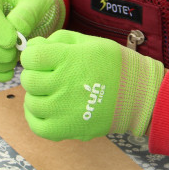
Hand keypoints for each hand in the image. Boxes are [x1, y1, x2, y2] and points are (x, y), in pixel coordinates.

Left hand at [20, 30, 164, 140]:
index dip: (32, 54)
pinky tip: (44, 107)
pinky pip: (37, 126)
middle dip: (34, 72)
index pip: (32, 56)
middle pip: (29, 79)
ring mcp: (65, 109)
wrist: (139, 94)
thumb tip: (32, 46)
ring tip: (49, 90)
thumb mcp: (89, 42)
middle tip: (46, 73)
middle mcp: (65, 84)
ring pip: (31, 102)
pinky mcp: (68, 129)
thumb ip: (59, 40)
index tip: (39, 56)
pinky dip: (35, 116)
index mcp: (70, 59)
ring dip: (36, 94)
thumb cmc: (114, 64)